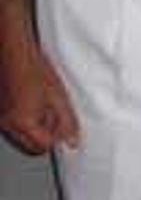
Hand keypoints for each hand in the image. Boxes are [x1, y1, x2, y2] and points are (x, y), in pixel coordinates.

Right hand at [0, 24, 79, 151]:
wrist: (14, 53)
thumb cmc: (34, 69)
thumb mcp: (58, 96)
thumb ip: (67, 120)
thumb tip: (73, 140)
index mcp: (22, 123)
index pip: (43, 146)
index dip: (57, 137)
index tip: (65, 126)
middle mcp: (7, 125)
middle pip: (31, 144)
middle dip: (46, 135)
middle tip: (56, 115)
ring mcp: (1, 119)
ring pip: (22, 136)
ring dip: (35, 126)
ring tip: (43, 103)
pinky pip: (14, 125)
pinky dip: (25, 119)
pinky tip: (33, 100)